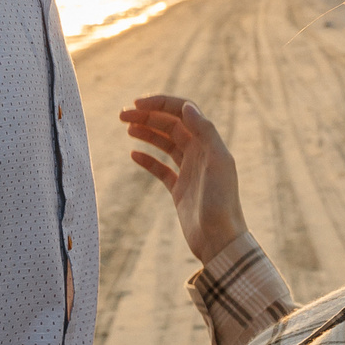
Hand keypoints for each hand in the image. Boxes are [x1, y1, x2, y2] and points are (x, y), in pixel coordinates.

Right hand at [120, 95, 244, 264]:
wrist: (219, 240)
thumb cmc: (222, 202)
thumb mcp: (218, 162)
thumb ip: (205, 132)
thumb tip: (186, 107)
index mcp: (209, 143)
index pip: (182, 112)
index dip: (160, 104)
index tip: (137, 104)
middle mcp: (200, 153)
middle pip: (170, 125)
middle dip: (147, 117)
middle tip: (122, 115)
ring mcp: (189, 170)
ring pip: (165, 143)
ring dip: (146, 132)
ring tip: (127, 128)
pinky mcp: (180, 189)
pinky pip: (161, 168)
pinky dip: (147, 159)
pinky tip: (134, 154)